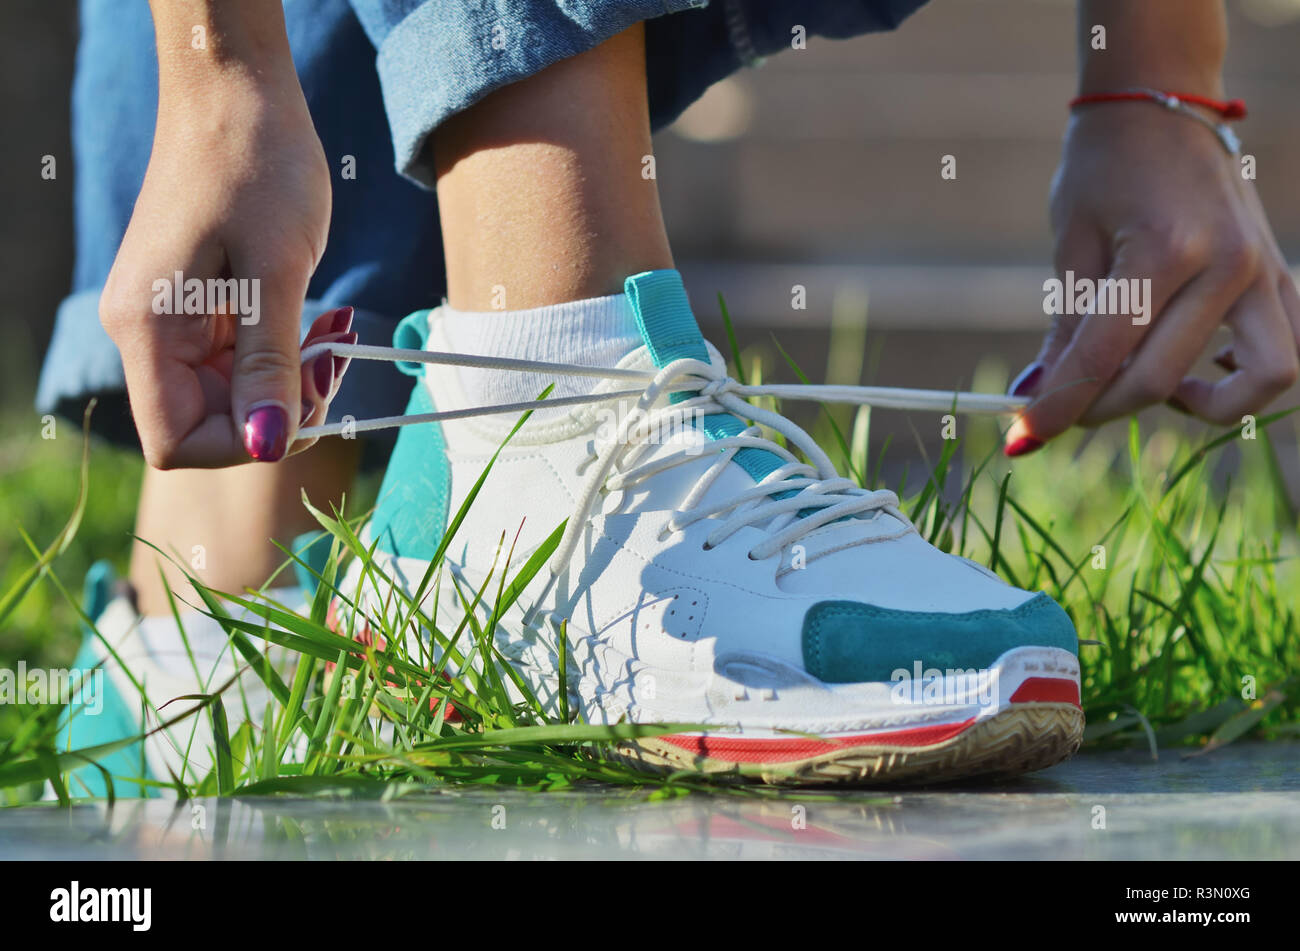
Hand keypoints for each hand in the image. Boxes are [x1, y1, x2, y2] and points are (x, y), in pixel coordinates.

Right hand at [99, 44, 335, 466]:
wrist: (238, 90)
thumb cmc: (256, 164)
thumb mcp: (277, 272)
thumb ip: (271, 365)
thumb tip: (269, 446)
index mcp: (148, 330)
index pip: (176, 442)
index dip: (244, 443)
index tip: (305, 400)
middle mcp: (147, 333)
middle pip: (208, 424)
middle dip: (279, 409)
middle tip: (334, 362)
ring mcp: (171, 319)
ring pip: (232, 395)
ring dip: (291, 380)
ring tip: (332, 335)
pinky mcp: (199, 304)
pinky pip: (241, 360)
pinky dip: (285, 353)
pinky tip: (319, 321)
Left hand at [1005, 103, 1299, 454]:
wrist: (1163, 100)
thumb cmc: (1105, 163)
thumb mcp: (1071, 242)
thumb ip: (1064, 325)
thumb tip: (1039, 395)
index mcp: (1166, 247)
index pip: (1104, 354)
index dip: (1058, 403)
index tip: (1022, 434)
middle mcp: (1228, 263)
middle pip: (1161, 378)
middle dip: (1099, 408)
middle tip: (1060, 410)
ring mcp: (1264, 270)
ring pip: (1261, 377)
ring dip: (1196, 404)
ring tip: (1140, 385)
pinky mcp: (1278, 274)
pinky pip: (1283, 347)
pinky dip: (1244, 375)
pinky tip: (1193, 367)